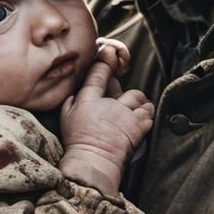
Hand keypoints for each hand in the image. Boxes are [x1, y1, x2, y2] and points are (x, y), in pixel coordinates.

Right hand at [59, 44, 153, 196]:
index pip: (99, 72)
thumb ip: (71, 101)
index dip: (106, 59)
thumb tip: (76, 92)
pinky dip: (146, 118)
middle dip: (129, 96)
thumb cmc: (77, 141)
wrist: (93, 162)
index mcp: (89, 99)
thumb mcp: (65, 118)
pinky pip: (149, 116)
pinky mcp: (138, 128)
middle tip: (124, 103)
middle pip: (129, 89)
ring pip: (142, 101)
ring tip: (135, 114)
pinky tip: (139, 123)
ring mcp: (126, 115)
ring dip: (140, 106)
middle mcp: (110, 103)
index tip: (110, 52)